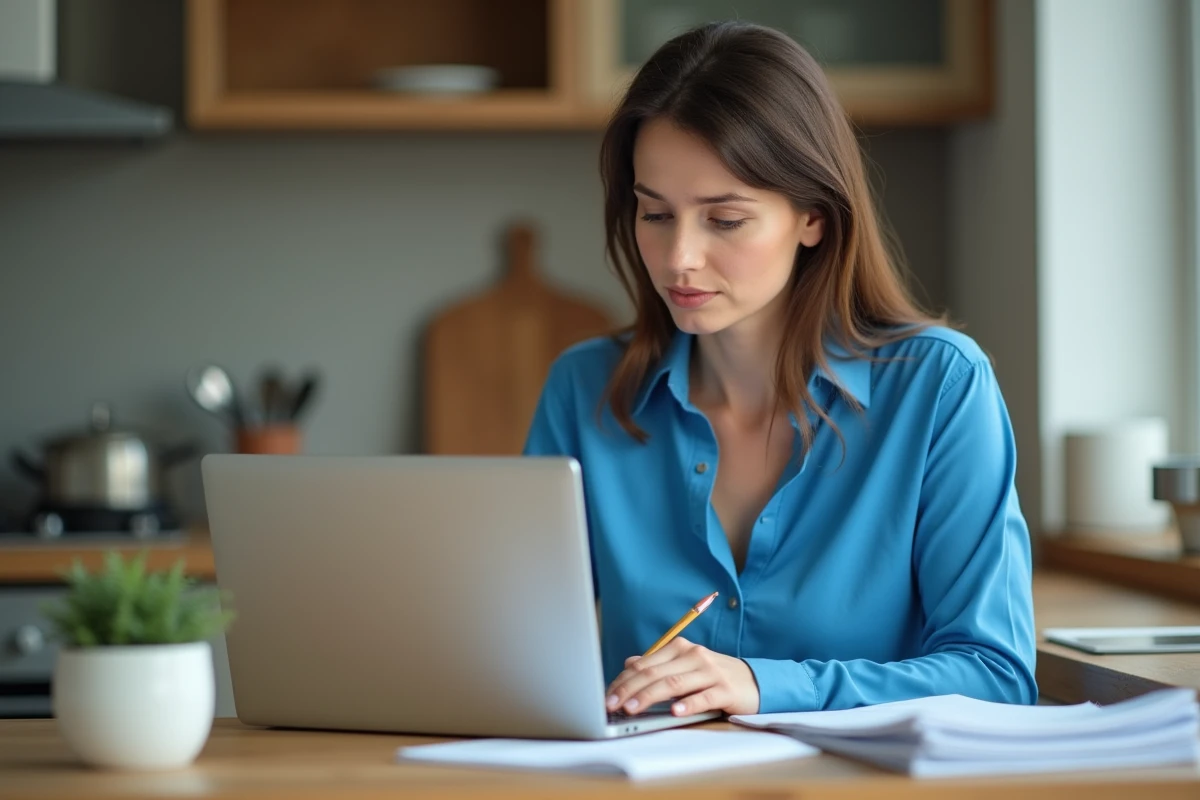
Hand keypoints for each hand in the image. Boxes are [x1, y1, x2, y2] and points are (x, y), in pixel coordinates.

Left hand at [604, 637, 760, 716]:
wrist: (753, 681)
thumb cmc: (712, 676)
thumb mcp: (684, 666)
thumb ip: (658, 665)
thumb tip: (629, 663)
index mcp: (680, 648)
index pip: (644, 664)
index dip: (622, 680)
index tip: (606, 696)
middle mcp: (694, 656)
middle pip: (655, 673)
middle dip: (629, 689)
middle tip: (611, 705)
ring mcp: (710, 672)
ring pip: (674, 684)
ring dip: (650, 697)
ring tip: (632, 709)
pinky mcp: (726, 690)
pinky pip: (704, 697)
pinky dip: (688, 704)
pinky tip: (675, 712)